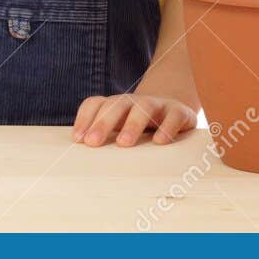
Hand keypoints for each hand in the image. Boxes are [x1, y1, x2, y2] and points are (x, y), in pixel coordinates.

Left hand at [72, 93, 197, 146]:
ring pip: (144, 108)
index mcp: (116, 106)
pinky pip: (174, 116)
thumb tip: (82, 156)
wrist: (176, 110)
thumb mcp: (121, 129)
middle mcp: (135, 102)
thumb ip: (103, 138)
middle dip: (103, 122)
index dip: (85, 118)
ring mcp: (158, 105)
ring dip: (132, 124)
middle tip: (93, 142)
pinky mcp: (180, 112)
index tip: (78, 139)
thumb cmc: (141, 126)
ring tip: (123, 143)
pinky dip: (167, 127)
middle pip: (117, 105)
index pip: (96, 104)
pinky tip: (160, 142)